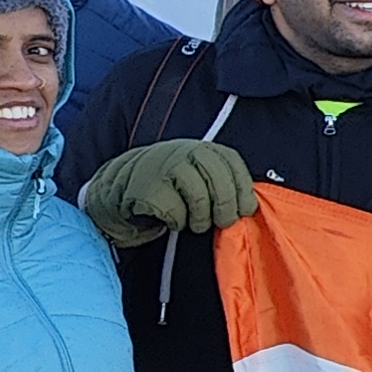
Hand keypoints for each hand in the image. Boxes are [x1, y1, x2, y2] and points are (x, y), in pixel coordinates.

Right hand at [80, 139, 257, 246]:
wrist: (121, 190)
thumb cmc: (172, 188)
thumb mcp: (200, 176)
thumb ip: (223, 182)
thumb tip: (250, 207)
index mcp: (204, 148)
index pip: (233, 164)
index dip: (243, 190)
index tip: (245, 209)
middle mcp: (186, 151)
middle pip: (220, 182)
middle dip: (226, 207)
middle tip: (224, 222)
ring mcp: (166, 167)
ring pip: (200, 198)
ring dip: (201, 219)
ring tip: (196, 223)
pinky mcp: (149, 187)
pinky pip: (176, 212)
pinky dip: (178, 222)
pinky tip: (172, 220)